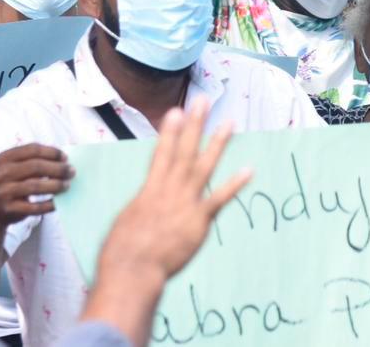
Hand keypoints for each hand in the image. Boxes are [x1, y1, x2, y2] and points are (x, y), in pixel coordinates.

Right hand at [0, 144, 72, 225]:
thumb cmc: (9, 184)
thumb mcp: (13, 167)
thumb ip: (33, 161)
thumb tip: (63, 160)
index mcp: (5, 158)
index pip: (32, 149)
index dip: (52, 152)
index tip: (65, 157)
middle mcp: (2, 173)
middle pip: (36, 166)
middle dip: (57, 169)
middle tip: (72, 172)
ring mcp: (4, 191)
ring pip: (35, 186)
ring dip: (55, 185)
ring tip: (67, 185)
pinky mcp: (9, 209)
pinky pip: (34, 206)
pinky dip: (48, 204)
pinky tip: (58, 202)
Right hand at [96, 98, 249, 282]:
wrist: (133, 269)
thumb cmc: (122, 251)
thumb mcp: (127, 222)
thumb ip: (141, 211)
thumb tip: (145, 209)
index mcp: (150, 190)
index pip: (161, 154)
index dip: (170, 131)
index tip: (177, 111)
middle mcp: (169, 190)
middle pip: (184, 150)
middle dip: (194, 124)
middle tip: (203, 101)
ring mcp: (185, 204)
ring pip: (204, 167)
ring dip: (217, 143)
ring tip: (229, 123)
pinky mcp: (198, 221)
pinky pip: (219, 199)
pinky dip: (234, 184)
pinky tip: (248, 170)